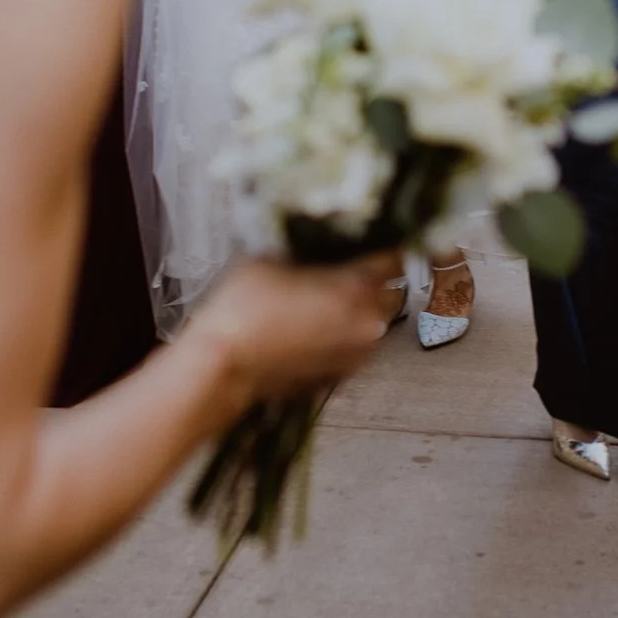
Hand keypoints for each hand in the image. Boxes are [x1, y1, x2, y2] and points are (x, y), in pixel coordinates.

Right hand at [183, 256, 395, 403]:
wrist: (222, 363)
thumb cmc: (243, 305)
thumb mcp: (274, 257)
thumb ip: (310, 250)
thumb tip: (324, 242)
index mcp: (356, 287)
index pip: (395, 258)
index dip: (387, 246)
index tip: (378, 241)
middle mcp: (366, 323)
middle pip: (391, 292)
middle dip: (376, 280)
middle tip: (350, 269)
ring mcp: (356, 354)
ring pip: (375, 322)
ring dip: (362, 309)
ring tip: (328, 299)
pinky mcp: (340, 376)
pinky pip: (356, 346)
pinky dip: (346, 334)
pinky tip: (316, 326)